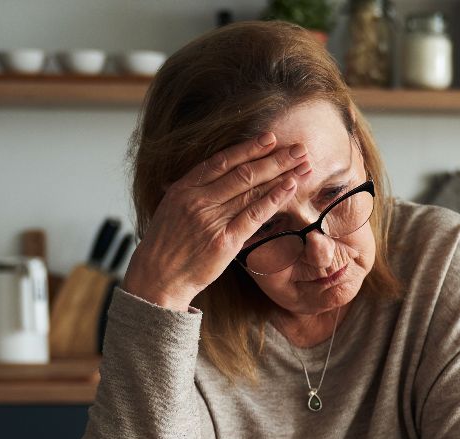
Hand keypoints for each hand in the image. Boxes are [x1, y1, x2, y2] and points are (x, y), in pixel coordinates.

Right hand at [122, 132, 313, 311]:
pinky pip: (254, 215)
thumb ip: (193, 190)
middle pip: (243, 172)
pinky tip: (290, 187)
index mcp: (184, 188)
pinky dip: (274, 199)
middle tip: (298, 148)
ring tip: (302, 165)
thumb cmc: (166, 245)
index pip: (222, 161)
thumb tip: (214, 173)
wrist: (157, 278)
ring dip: (281, 175)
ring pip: (251, 190)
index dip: (248, 148)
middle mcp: (198, 200)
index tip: (270, 138)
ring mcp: (211, 220)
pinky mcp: (225, 241)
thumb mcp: (171, 208)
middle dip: (274, 158)